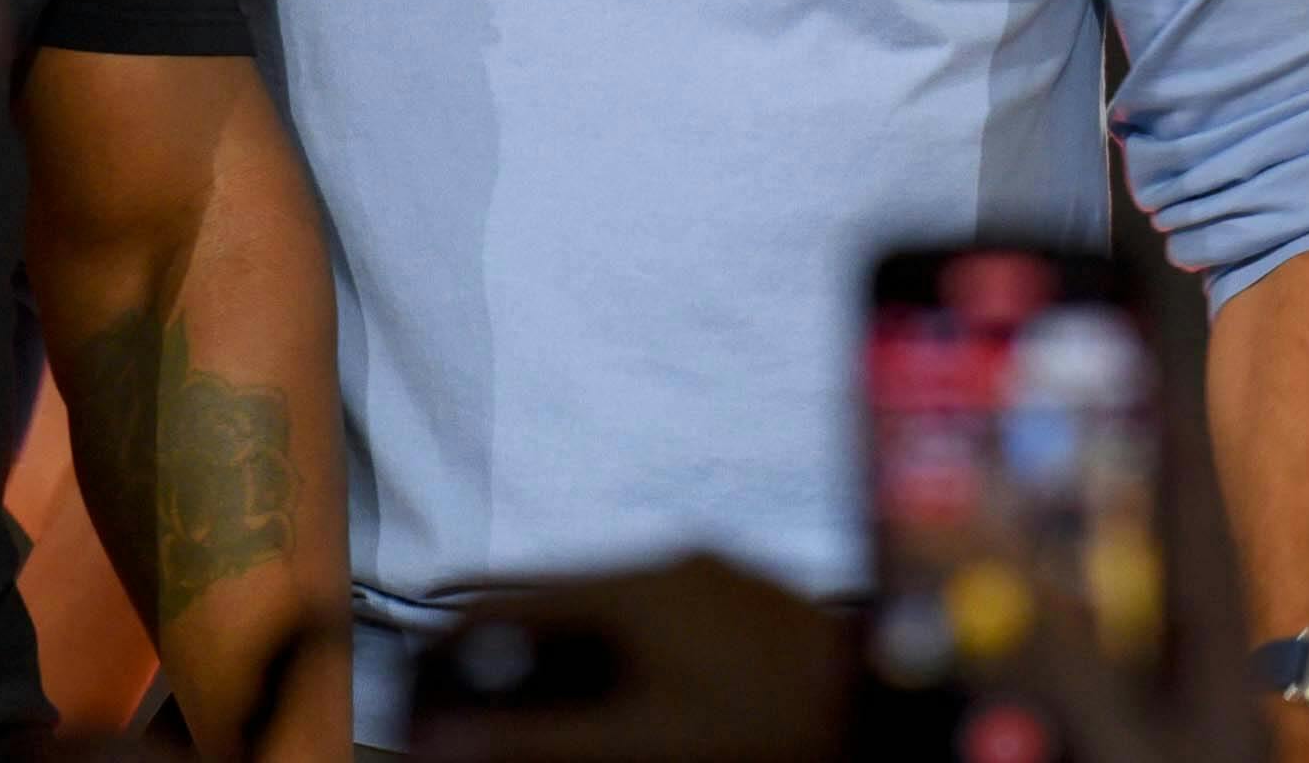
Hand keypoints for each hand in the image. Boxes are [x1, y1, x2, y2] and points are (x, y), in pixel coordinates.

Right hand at [408, 556, 844, 762]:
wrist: (886, 703)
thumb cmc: (766, 726)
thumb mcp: (641, 742)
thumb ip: (537, 742)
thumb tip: (443, 741)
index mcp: (638, 586)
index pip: (517, 596)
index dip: (463, 628)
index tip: (422, 659)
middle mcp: (677, 566)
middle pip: (568, 602)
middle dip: (523, 649)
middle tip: (488, 691)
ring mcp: (722, 578)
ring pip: (623, 612)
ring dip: (582, 652)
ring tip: (558, 700)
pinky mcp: (756, 604)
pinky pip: (672, 620)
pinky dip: (638, 653)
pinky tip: (640, 693)